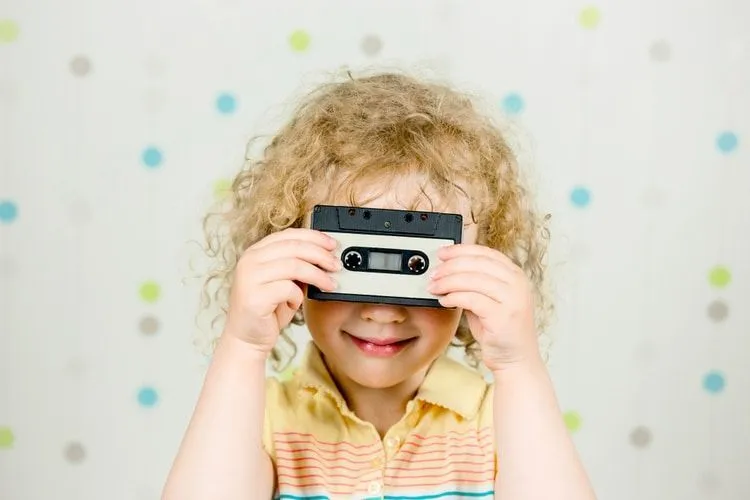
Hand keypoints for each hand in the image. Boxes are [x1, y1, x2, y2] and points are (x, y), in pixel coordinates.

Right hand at [223, 228, 339, 352]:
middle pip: (294, 247)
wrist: (247, 339)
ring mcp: (249, 277)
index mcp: (256, 252)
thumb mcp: (284, 282)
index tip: (332, 245)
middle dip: (321, 255)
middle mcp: (249, 260)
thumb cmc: (267, 311)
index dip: (314, 237)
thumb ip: (297, 267)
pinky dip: (298, 296)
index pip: (289, 235)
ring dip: (317, 275)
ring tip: (330, 284)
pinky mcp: (254, 297)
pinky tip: (296, 304)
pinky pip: (288, 288)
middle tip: (336, 265)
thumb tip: (325, 256)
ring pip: (294, 266)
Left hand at [427, 244, 539, 371]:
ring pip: (472, 279)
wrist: (516, 360)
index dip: (460, 250)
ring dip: (448, 282)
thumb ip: (475, 284)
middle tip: (433, 273)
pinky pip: (471, 299)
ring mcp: (513, 299)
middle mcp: (518, 283)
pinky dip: (454, 297)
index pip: (485, 252)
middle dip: (450, 266)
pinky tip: (444, 301)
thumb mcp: (489, 300)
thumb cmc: (499, 331)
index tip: (442, 253)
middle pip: (477, 263)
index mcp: (515, 275)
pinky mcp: (503, 316)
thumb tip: (447, 269)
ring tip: (434, 287)